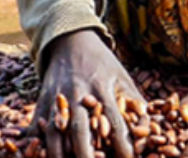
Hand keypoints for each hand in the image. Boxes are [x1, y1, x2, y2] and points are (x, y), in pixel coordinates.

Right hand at [30, 30, 145, 157]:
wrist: (70, 41)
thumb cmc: (102, 64)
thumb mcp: (122, 77)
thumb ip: (136, 103)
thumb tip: (149, 130)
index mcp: (102, 87)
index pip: (114, 121)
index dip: (122, 144)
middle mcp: (77, 93)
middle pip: (80, 129)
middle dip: (86, 154)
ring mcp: (56, 97)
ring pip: (54, 131)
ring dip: (58, 153)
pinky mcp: (42, 100)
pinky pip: (37, 126)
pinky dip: (38, 144)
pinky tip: (44, 154)